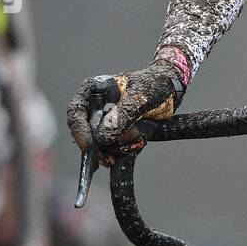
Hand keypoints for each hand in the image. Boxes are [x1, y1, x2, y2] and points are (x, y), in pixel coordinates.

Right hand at [66, 57, 186, 155]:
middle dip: (96, 147)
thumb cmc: (153, 86)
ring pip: (99, 144)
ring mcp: (106, 122)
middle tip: (106, 158)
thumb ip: (121, 115)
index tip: (88, 146)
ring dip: (108, 152)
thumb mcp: (139, 99)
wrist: (170, 91)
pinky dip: (115, 155)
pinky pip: (111, 149)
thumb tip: (102, 137)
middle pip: (86, 132)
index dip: (79, 130)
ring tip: (117, 156)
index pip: (76, 111)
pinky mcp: (117, 133)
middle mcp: (96, 107)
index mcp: (94, 91)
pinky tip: (118, 160)